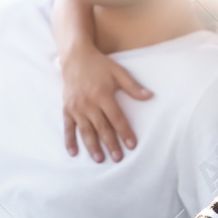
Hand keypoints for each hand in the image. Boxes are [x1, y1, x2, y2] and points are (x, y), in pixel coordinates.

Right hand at [61, 41, 150, 162]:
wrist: (75, 57)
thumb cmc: (99, 65)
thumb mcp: (118, 72)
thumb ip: (133, 87)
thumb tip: (150, 96)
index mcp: (102, 95)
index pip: (116, 118)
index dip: (125, 132)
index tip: (131, 145)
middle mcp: (88, 103)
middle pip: (101, 128)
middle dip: (110, 144)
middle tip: (118, 158)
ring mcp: (76, 107)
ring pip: (85, 131)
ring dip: (92, 146)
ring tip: (99, 159)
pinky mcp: (67, 109)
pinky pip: (68, 127)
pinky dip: (70, 141)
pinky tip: (74, 153)